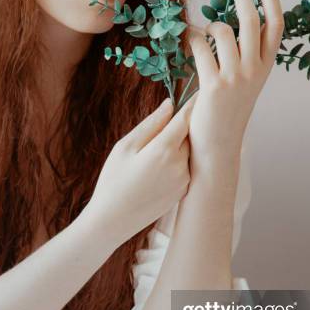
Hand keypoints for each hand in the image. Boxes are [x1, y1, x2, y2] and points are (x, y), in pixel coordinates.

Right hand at [84, 98, 192, 245]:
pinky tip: (161, 165)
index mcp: (164, 150)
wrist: (113, 220)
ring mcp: (184, 181)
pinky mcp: (183, 192)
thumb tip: (170, 105)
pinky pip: (186, 168)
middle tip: (177, 114)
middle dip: (184, 125)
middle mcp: (180, 165)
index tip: (197, 89)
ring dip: (182, 144)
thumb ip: (150, 124)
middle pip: (189, 135)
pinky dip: (180, 161)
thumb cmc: (113, 180)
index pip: (186, 118)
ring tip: (163, 143)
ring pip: (188, 152)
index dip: (191, 102)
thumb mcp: (125, 147)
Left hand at [188, 0, 283, 185]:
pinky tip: (188, 41)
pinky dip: (192, 40)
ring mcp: (235, 78)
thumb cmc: (227, 113)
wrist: (218, 146)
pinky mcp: (213, 86)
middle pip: (251, 20)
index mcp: (265, 67)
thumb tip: (233, 26)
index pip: (276, 25)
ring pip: (222, 31)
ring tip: (200, 32)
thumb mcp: (246, 83)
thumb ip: (247, 56)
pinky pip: (200, 48)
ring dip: (207, 26)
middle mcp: (254, 70)